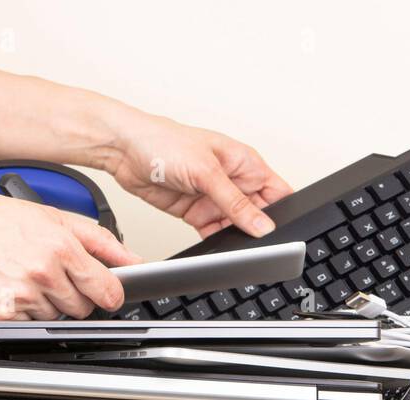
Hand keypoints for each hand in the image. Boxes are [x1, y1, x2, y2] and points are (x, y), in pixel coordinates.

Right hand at [0, 188, 140, 319]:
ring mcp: (23, 296)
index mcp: (61, 246)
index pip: (108, 290)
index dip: (107, 292)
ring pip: (56, 318)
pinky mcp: (2, 313)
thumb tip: (131, 259)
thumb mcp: (49, 214)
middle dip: (72, 295)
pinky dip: (22, 312)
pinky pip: (29, 324)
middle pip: (83, 308)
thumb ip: (98, 239)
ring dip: (45, 304)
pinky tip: (7, 288)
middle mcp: (44, 272)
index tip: (102, 290)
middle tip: (48, 274)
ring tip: (21, 276)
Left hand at [103, 111, 292, 237]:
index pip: (278, 192)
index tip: (283, 230)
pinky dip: (216, 243)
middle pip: (259, 214)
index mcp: (245, 163)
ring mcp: (214, 199)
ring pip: (236, 228)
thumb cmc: (163, 141)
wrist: (125, 151)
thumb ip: (235, 202)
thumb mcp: (206, 172)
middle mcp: (232, 181)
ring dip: (236, 238)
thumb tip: (262, 224)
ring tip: (235, 246)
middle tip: (257, 243)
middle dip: (259, 230)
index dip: (284, 212)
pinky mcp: (196, 213)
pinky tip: (217, 247)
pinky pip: (214, 234)